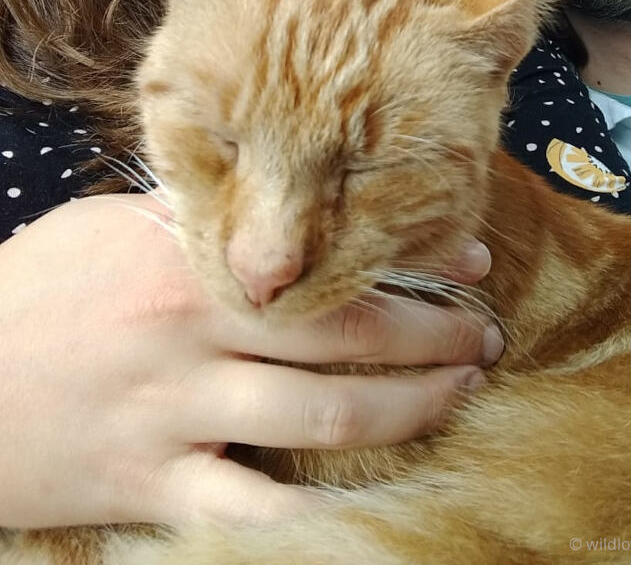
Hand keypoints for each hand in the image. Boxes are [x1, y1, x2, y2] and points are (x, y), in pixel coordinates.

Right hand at [0, 194, 499, 528]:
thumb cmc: (36, 289)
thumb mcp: (112, 229)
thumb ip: (197, 224)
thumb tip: (280, 215)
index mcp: (188, 265)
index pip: (327, 263)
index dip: (410, 266)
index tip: (468, 261)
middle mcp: (194, 337)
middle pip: (346, 340)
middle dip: (434, 338)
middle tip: (485, 334)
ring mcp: (177, 415)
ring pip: (323, 421)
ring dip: (410, 409)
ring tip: (460, 392)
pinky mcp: (152, 484)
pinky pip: (250, 511)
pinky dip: (315, 516)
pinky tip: (377, 505)